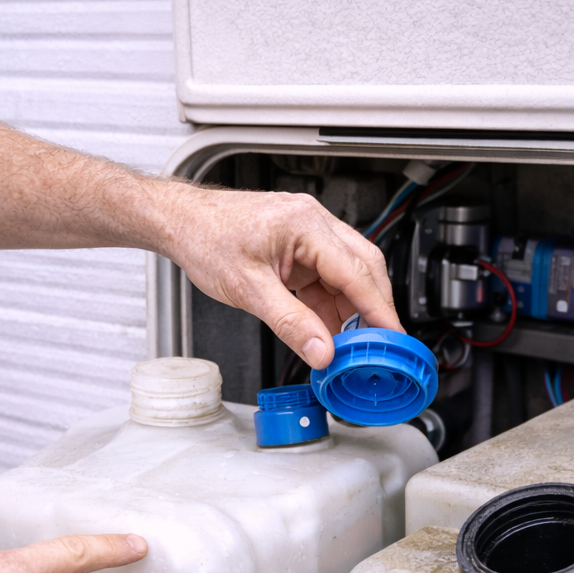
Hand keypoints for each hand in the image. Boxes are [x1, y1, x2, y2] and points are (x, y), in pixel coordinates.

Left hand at [157, 185, 403, 368]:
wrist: (181, 222)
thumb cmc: (205, 238)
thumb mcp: (249, 290)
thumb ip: (290, 323)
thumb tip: (321, 350)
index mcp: (305, 223)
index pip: (356, 272)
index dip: (379, 309)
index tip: (392, 338)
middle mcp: (313, 222)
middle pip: (363, 268)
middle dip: (373, 309)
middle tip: (378, 346)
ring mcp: (307, 233)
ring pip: (346, 275)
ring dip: (350, 309)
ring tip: (349, 345)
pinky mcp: (298, 246)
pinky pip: (326, 277)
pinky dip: (329, 304)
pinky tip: (327, 328)